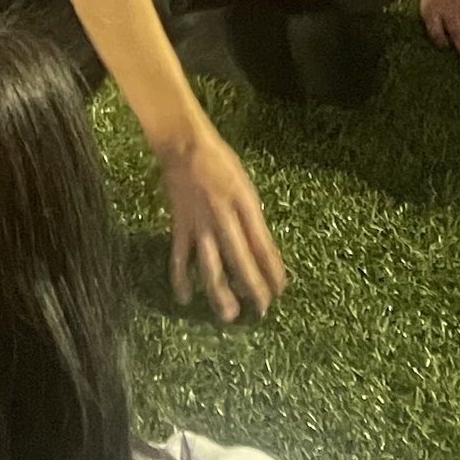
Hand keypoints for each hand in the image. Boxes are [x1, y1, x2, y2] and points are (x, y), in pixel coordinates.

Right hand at [157, 120, 283, 323]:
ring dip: (220, 292)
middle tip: (262, 309)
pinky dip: (181, 279)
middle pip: (241, 259)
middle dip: (253, 287)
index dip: (273, 270)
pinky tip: (185, 298)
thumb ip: (252, 218)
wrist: (185, 145)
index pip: (263, 245)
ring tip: (229, 314)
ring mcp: (200, 223)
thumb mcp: (246, 186)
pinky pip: (179, 257)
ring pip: (210, 265)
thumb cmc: (221, 163)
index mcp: (245, 204)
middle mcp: (224, 216)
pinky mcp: (180, 225)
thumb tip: (260, 253)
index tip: (280, 290)